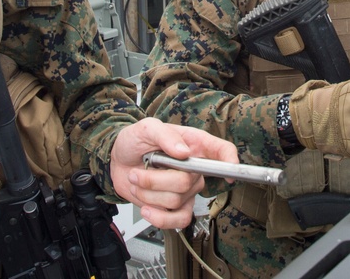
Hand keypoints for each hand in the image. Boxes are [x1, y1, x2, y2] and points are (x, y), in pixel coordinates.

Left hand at [110, 118, 237, 229]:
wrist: (118, 161)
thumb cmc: (136, 141)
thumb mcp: (147, 128)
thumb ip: (165, 135)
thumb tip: (183, 151)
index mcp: (194, 144)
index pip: (222, 151)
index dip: (230, 160)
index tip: (229, 171)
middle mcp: (194, 168)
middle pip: (188, 182)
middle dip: (156, 180)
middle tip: (140, 171)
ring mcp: (186, 189)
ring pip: (177, 201)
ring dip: (148, 194)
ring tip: (139, 182)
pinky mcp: (176, 206)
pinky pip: (179, 220)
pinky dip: (159, 217)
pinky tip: (147, 209)